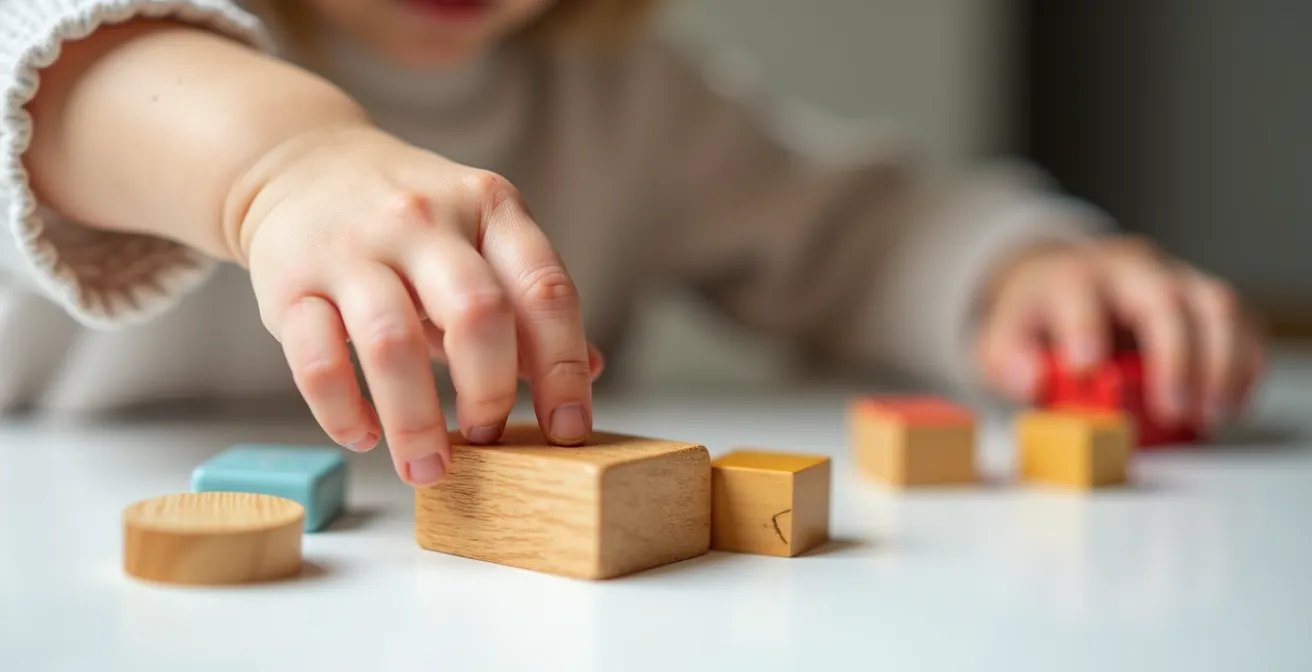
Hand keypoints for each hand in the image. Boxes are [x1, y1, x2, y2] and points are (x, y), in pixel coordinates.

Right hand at [232, 124, 596, 485]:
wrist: (300, 164)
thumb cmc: (410, 219)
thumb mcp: (482, 233)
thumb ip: (530, 300)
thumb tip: (591, 369)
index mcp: (489, 208)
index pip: (545, 290)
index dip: (565, 369)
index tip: (567, 430)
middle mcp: (423, 220)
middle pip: (476, 313)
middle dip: (490, 392)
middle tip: (487, 438)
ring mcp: (352, 249)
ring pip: (391, 344)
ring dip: (415, 422)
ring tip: (427, 467)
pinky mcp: (289, 284)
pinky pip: (317, 361)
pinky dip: (343, 413)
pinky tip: (365, 437)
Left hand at [975, 236, 1263, 429]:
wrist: (1063, 282)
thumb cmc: (1036, 320)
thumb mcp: (1001, 340)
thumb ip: (1006, 360)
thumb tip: (1030, 377)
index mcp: (1071, 276)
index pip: (1078, 293)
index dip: (1083, 328)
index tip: (1086, 369)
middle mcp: (1128, 269)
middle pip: (1163, 298)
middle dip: (1173, 356)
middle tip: (1171, 410)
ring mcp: (1174, 277)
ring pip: (1216, 304)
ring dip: (1221, 364)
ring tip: (1209, 416)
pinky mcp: (1204, 297)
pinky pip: (1242, 321)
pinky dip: (1245, 363)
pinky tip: (1231, 403)